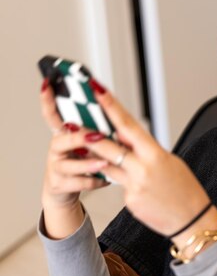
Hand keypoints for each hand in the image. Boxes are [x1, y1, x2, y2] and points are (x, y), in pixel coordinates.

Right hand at [40, 80, 110, 238]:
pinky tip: (105, 180)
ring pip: (70, 164)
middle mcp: (57, 148)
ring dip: (88, 163)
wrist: (68, 190)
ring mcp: (56, 167)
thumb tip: (108, 106)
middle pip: (62, 140)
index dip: (47, 101)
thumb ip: (94, 127)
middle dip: (79, 138)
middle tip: (97, 136)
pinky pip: (79, 182)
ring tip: (104, 162)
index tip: (48, 85)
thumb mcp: (88, 142)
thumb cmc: (82, 161)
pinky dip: (94, 181)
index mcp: (65, 134)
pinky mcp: (60, 184)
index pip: (52, 115)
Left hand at [82, 80, 215, 238]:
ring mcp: (134, 186)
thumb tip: (126, 140)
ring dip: (99, 157)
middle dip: (90, 134)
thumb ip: (146, 151)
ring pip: (109, 166)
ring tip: (92, 149)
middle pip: (109, 147)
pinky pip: (120, 185)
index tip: (99, 92)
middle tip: (73, 123)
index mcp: (156, 155)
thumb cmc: (186, 189)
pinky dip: (124, 182)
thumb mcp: (170, 163)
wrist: (192, 220)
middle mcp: (143, 169)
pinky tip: (141, 188)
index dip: (112, 107)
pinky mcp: (129, 201)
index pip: (128, 126)